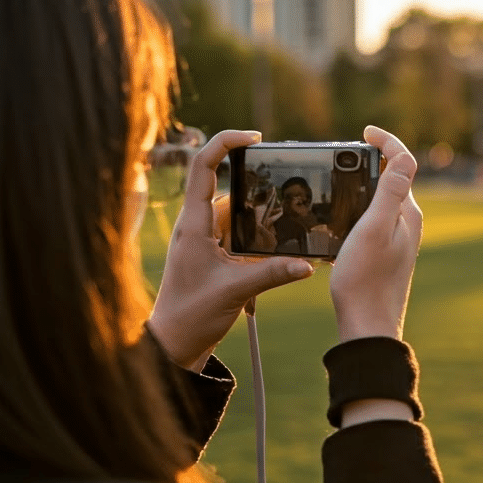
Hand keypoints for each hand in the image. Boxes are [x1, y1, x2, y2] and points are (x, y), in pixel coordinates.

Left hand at [149, 130, 315, 370]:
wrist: (173, 345)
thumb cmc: (190, 315)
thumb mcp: (235, 291)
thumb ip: (272, 274)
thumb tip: (308, 264)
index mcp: (195, 223)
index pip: (204, 166)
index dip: (226, 143)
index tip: (254, 137)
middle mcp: (198, 225)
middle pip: (230, 188)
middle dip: (261, 188)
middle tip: (290, 188)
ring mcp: (206, 240)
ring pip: (240, 214)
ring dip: (264, 219)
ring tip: (290, 224)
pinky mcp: (215, 256)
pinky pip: (242, 236)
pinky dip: (262, 239)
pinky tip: (282, 250)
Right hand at [328, 125, 422, 341]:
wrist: (367, 325)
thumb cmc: (366, 279)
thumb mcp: (374, 229)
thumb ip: (389, 193)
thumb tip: (403, 158)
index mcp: (409, 213)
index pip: (404, 163)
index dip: (386, 141)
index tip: (365, 130)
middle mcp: (408, 223)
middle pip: (391, 178)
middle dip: (372, 160)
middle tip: (344, 151)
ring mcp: (398, 238)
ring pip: (380, 199)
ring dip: (362, 184)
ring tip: (337, 178)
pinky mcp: (385, 253)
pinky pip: (371, 220)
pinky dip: (356, 208)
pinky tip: (336, 216)